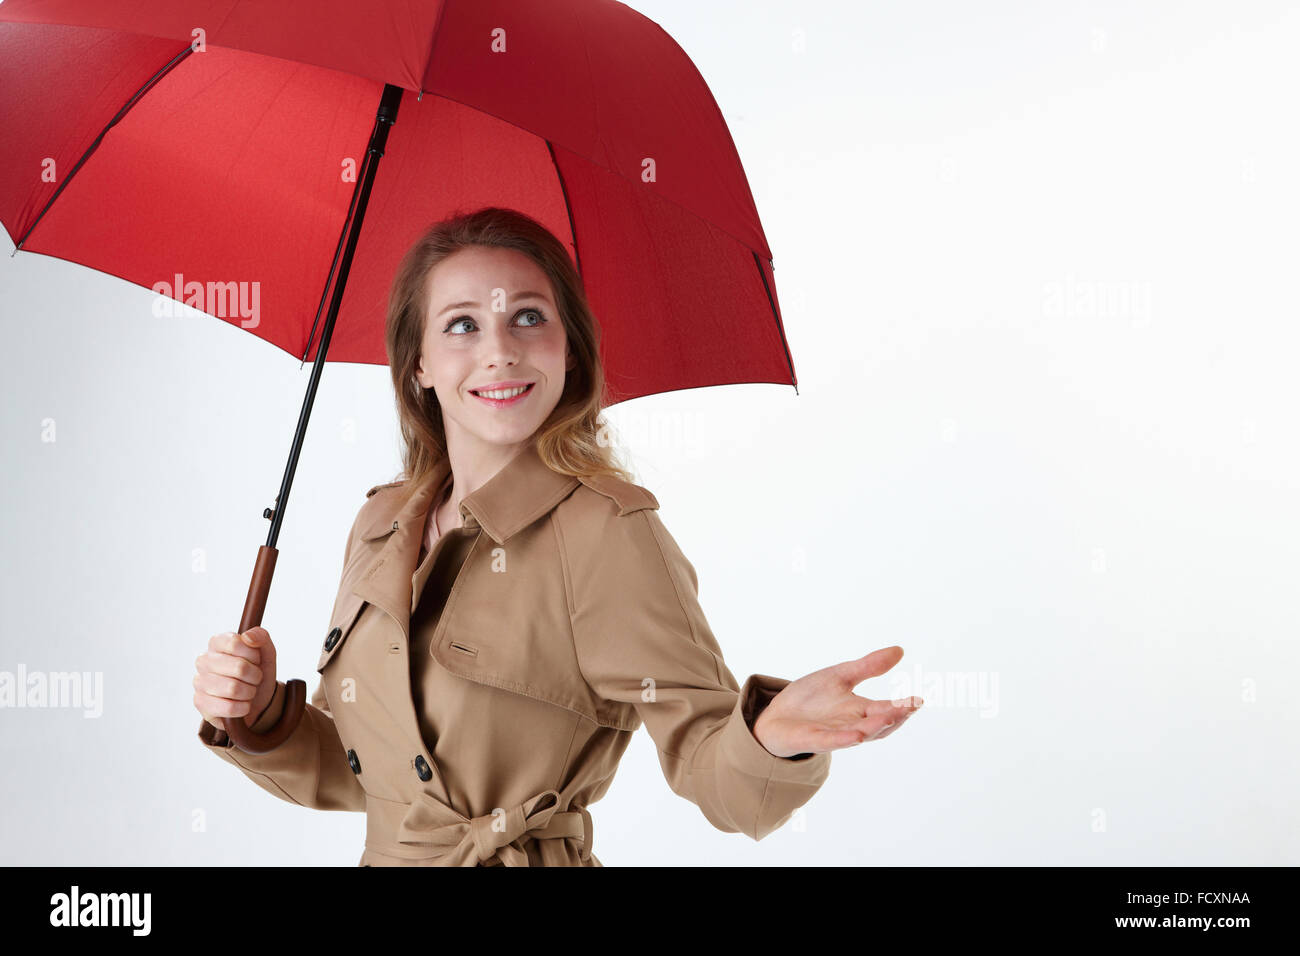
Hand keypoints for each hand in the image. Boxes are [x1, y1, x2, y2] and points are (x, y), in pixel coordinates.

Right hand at [193, 627, 276, 729]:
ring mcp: (199, 682)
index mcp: (217, 642)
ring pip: (234, 689)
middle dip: (255, 676)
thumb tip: (247, 637)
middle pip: (239, 667)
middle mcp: (203, 660)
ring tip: (248, 691)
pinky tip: (242, 704)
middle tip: (254, 679)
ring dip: (249, 692)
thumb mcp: (266, 652)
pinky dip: (243, 708)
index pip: (235, 643)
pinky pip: (228, 708)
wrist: (257, 700)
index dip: (253, 655)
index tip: (256, 660)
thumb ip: (261, 637)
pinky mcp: (200, 703)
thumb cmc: (257, 672)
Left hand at [752, 646, 922, 757]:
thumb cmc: (810, 699)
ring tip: (889, 717)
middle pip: (877, 725)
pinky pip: (830, 742)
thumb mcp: (840, 676)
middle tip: (909, 708)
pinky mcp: (812, 740)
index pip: (885, 710)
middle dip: (893, 717)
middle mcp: (850, 725)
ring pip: (857, 734)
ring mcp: (832, 734)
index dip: (902, 706)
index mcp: (858, 710)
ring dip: (873, 728)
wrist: (776, 715)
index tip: (918, 700)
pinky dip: (843, 739)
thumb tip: (899, 650)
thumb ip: (868, 667)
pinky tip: (856, 735)